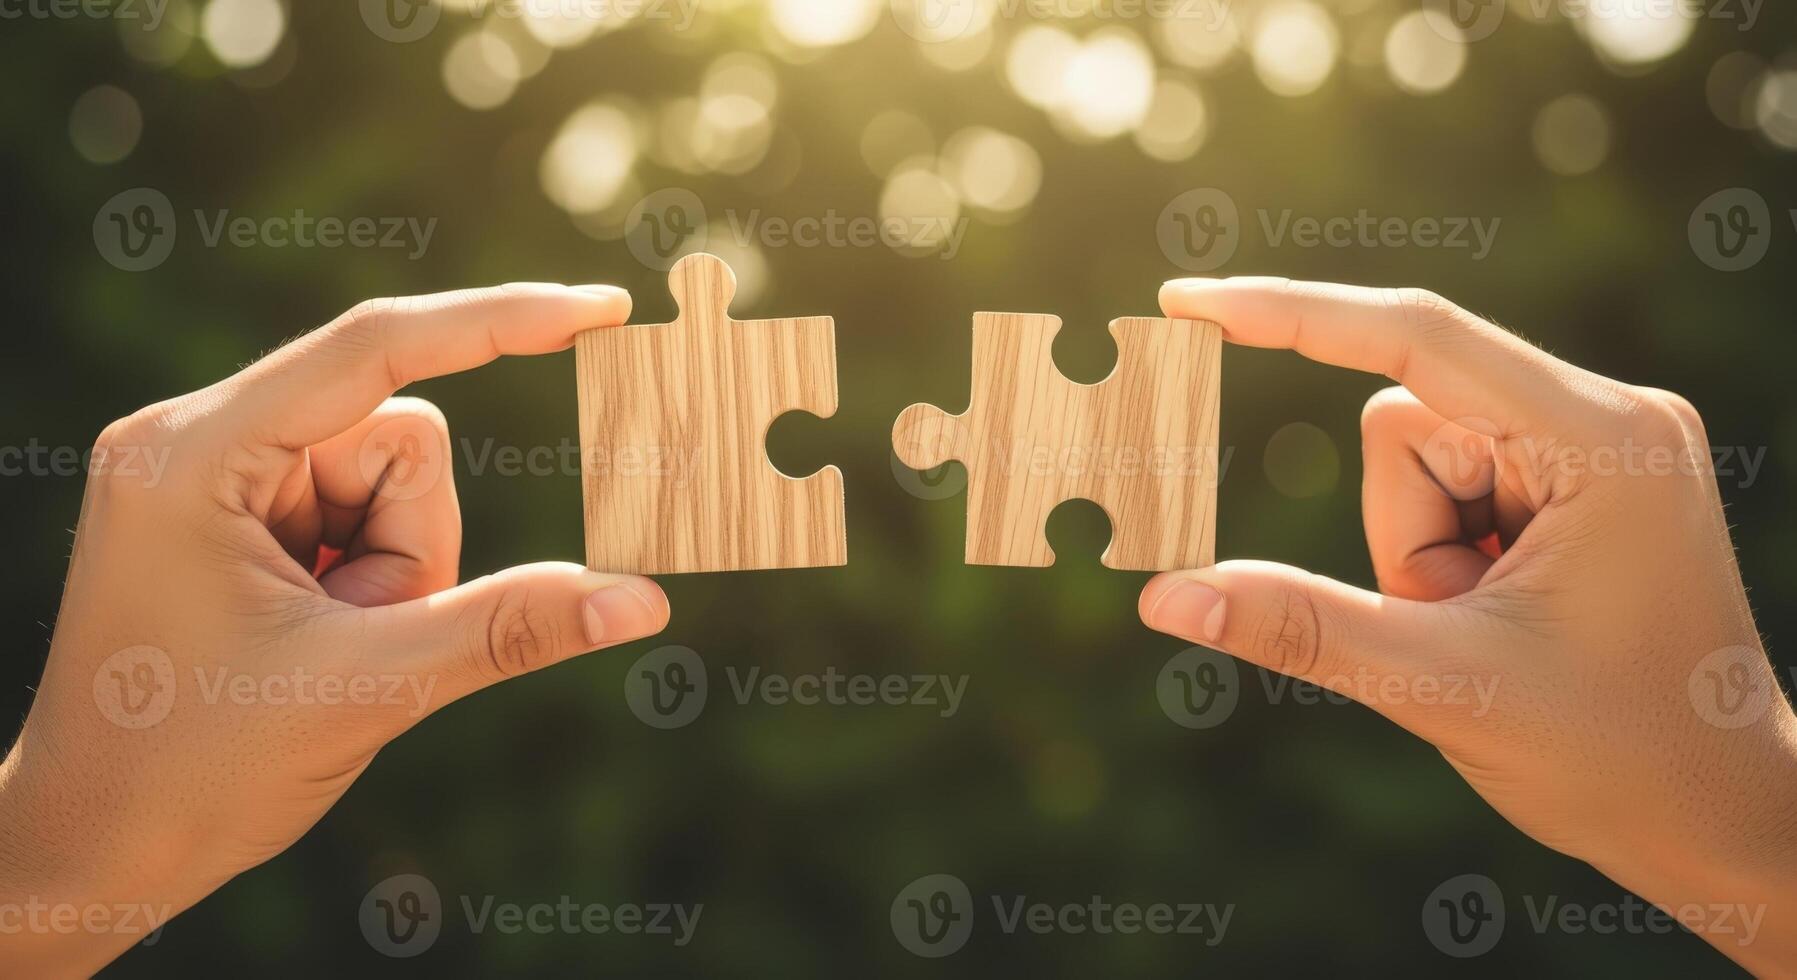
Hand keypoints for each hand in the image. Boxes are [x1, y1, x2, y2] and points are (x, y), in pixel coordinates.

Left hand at [0, 284, 669, 976]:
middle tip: (353, 632)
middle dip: (410, 543)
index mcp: (196, 453)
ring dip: (392, 569)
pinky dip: (369, 578)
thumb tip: (643, 601)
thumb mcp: (368, 688)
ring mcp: (213, 475)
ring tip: (324, 643)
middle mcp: (196, 439)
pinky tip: (310, 636)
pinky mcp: (233, 513)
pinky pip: (362, 511)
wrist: (90, 852)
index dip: (500, 321)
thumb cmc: (193, 775)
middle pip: (399, 436)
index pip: (376, 350)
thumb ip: (509, 627)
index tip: (600, 306)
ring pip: (393, 478)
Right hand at [1140, 278, 1796, 971]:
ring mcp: (1596, 444)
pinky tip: (1509, 612)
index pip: (1417, 340)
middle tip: (1463, 622)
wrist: (1723, 818)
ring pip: (1417, 458)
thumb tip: (1164, 596)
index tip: (1188, 299)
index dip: (1293, 313)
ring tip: (1493, 624)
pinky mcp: (1579, 477)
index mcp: (1602, 440)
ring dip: (1420, 553)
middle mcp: (1608, 417)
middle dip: (1403, 535)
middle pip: (1407, 423)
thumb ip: (1301, 627)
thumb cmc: (1615, 758)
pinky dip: (1444, 556)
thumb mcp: (1444, 688)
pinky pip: (1450, 484)